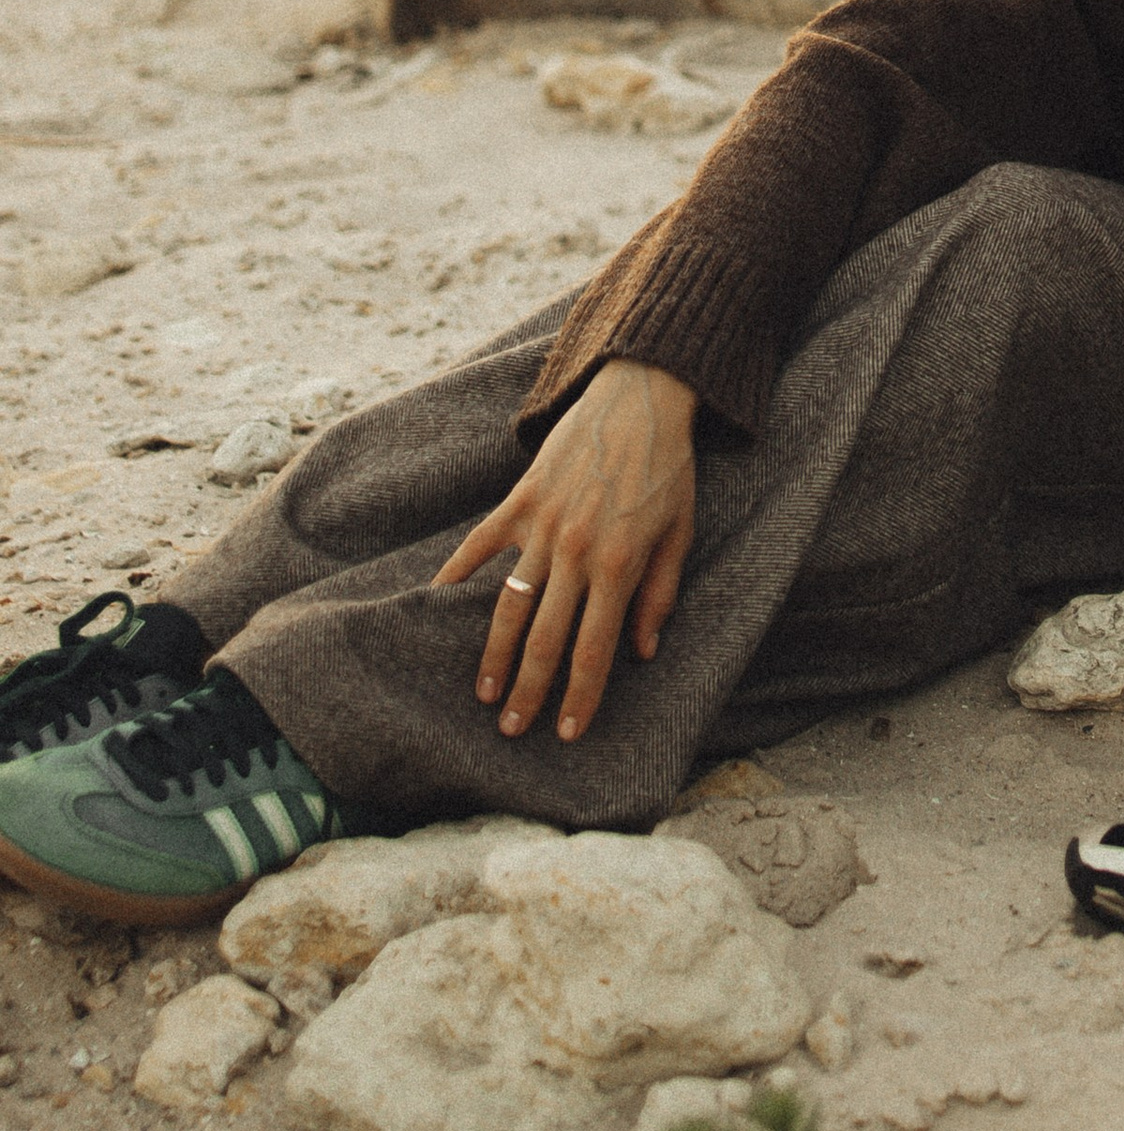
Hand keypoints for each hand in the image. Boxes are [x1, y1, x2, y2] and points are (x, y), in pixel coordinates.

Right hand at [431, 360, 698, 740]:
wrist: (641, 398)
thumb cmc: (667, 470)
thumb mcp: (681, 532)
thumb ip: (661, 594)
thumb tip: (643, 651)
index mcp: (620, 562)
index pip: (595, 646)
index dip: (581, 694)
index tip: (567, 732)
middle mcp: (576, 550)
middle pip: (546, 637)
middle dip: (530, 690)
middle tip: (514, 731)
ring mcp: (542, 524)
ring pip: (509, 603)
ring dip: (495, 654)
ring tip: (485, 693)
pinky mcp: (519, 500)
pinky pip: (479, 546)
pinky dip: (455, 577)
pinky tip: (436, 608)